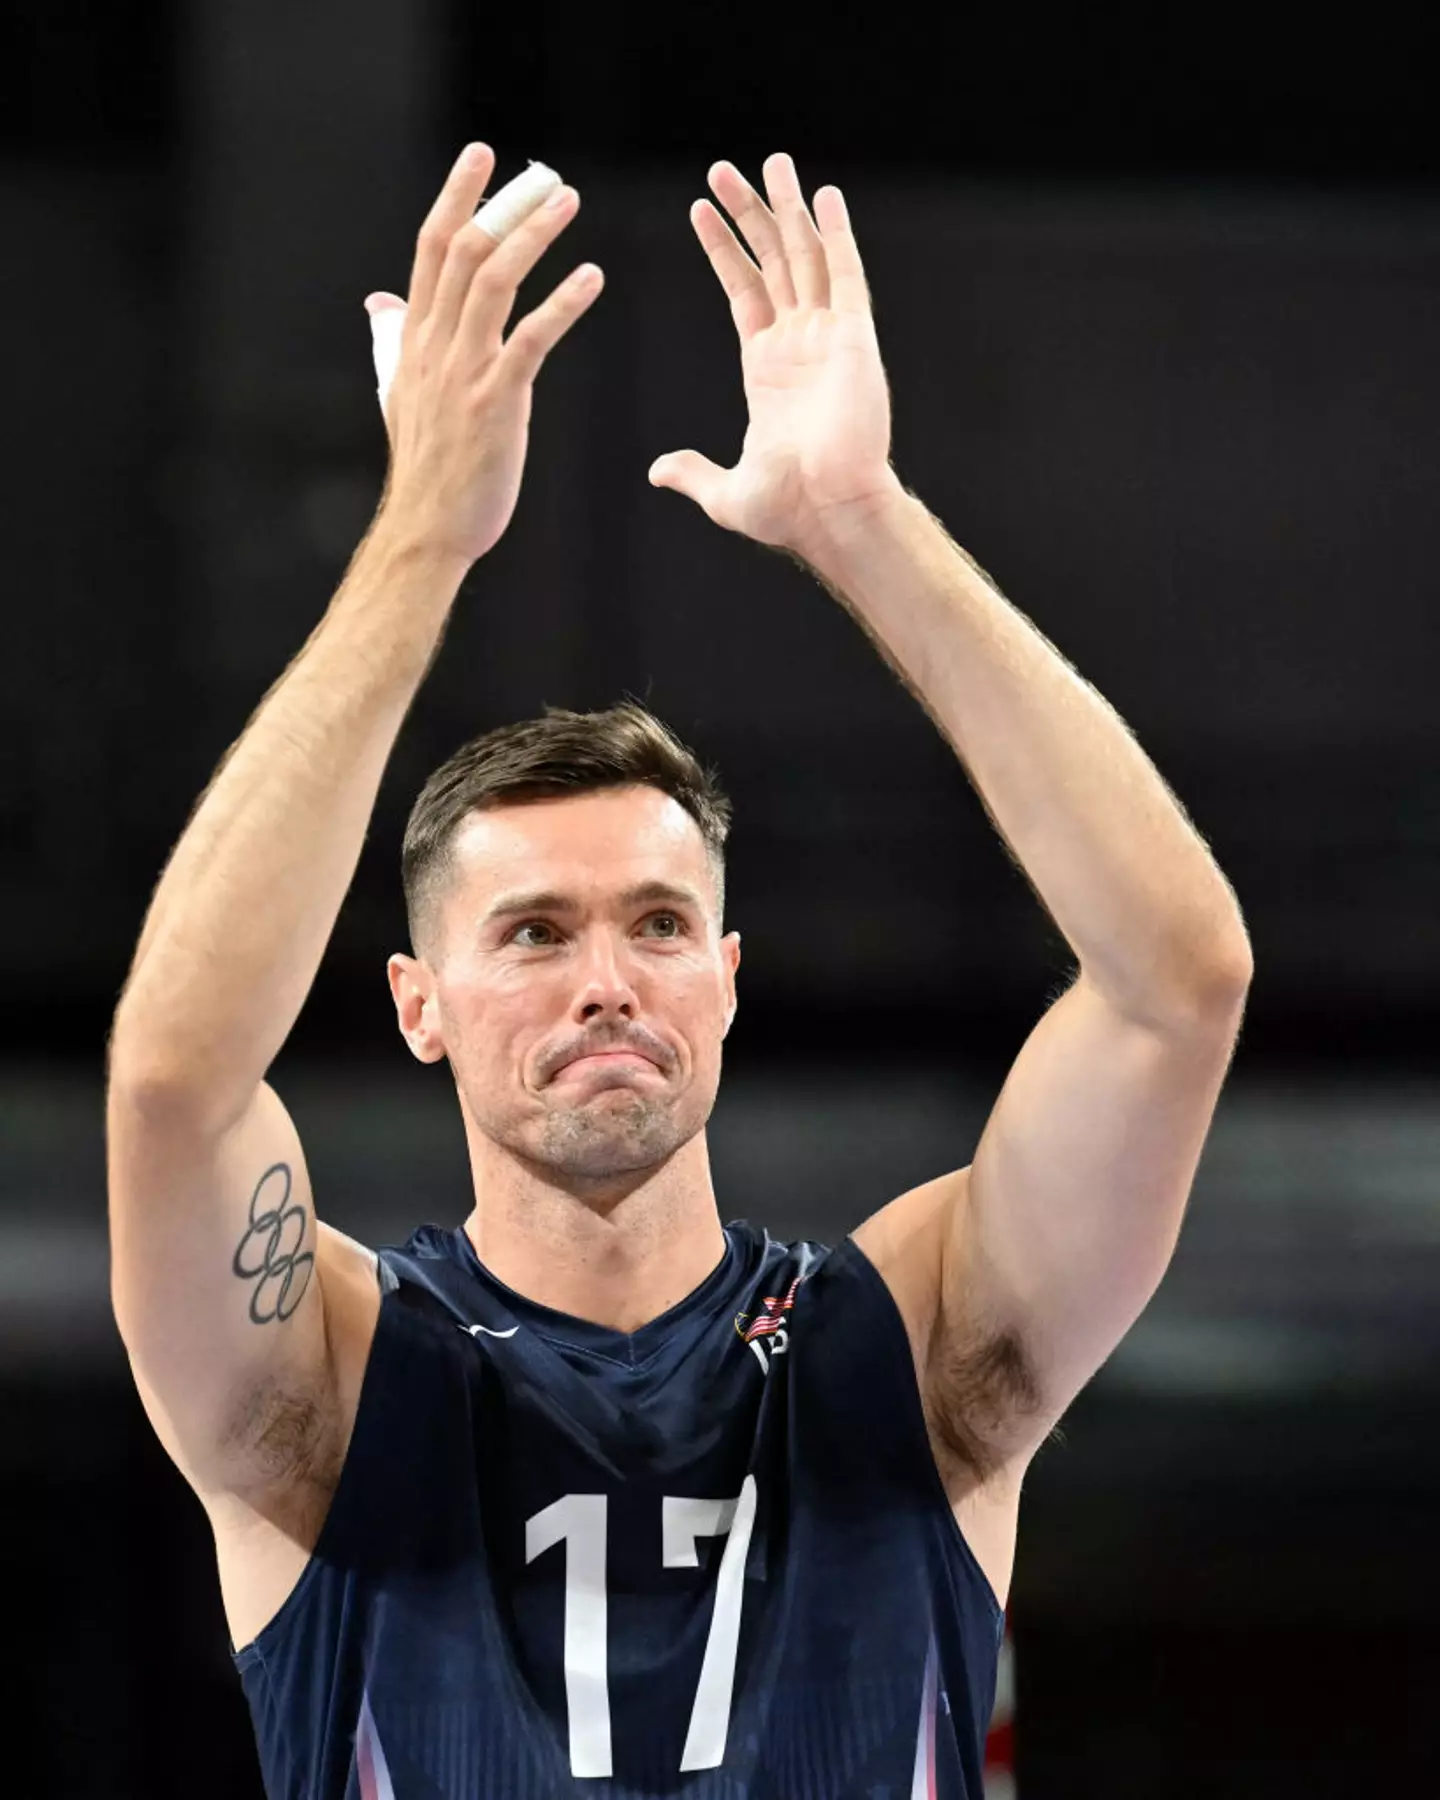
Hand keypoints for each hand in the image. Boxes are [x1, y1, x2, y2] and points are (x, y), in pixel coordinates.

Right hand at [366, 144, 602, 567]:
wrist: (426, 530)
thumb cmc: (425, 470)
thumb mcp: (400, 395)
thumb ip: (393, 342)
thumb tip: (379, 304)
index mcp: (413, 339)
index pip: (431, 249)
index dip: (457, 196)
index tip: (481, 156)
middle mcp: (434, 345)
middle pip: (463, 250)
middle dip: (502, 202)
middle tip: (543, 173)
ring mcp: (463, 372)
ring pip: (494, 280)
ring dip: (533, 234)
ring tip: (568, 203)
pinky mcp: (495, 402)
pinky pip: (531, 338)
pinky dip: (563, 301)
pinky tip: (592, 277)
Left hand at [648, 153, 900, 556]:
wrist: (829, 512)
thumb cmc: (787, 509)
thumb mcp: (725, 492)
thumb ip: (693, 473)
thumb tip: (658, 470)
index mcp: (767, 369)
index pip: (742, 291)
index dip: (722, 249)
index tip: (699, 209)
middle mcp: (799, 344)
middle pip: (771, 261)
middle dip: (748, 213)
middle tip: (723, 168)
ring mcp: (828, 337)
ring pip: (805, 256)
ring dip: (788, 208)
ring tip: (771, 161)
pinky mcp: (854, 339)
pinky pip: (846, 275)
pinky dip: (837, 235)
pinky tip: (825, 196)